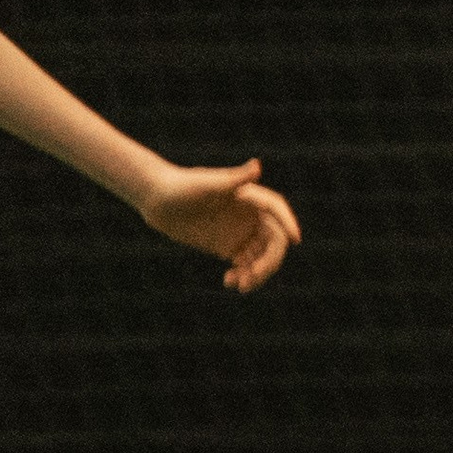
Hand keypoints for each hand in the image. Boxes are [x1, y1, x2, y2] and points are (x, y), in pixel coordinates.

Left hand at [138, 157, 301, 292]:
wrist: (157, 198)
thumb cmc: (181, 186)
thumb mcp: (208, 184)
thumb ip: (234, 179)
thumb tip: (257, 166)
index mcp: (248, 196)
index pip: (276, 210)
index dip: (288, 223)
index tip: (295, 240)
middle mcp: (248, 215)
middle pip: (273, 240)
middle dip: (269, 261)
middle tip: (253, 277)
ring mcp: (238, 232)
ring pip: (261, 257)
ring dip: (256, 273)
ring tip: (240, 285)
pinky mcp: (226, 246)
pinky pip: (244, 265)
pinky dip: (242, 276)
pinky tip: (229, 282)